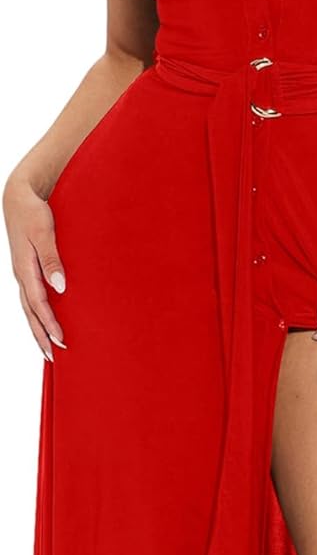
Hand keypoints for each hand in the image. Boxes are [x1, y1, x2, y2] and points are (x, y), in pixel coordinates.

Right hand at [2, 174, 67, 361]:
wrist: (18, 198)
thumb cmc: (32, 212)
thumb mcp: (43, 231)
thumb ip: (51, 259)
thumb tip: (60, 286)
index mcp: (25, 268)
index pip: (38, 303)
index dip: (49, 323)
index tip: (60, 339)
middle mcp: (21, 275)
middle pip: (30, 312)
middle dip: (41, 335)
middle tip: (54, 356)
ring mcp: (22, 274)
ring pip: (28, 309)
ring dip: (37, 329)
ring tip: (48, 349)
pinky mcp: (26, 271)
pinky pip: (30, 300)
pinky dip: (36, 315)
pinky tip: (44, 323)